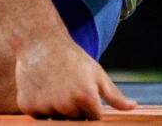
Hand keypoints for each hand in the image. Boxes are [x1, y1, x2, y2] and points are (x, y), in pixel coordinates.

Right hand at [13, 37, 135, 119]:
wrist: (40, 42)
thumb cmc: (73, 58)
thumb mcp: (97, 73)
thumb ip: (114, 95)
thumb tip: (133, 107)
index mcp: (86, 96)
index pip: (94, 119)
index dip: (92, 109)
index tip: (87, 95)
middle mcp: (65, 104)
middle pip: (75, 121)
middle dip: (76, 109)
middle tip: (70, 87)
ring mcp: (45, 107)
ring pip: (56, 120)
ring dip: (58, 110)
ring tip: (56, 86)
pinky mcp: (28, 107)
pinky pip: (39, 117)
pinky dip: (41, 107)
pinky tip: (43, 88)